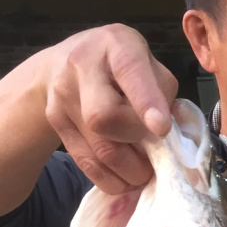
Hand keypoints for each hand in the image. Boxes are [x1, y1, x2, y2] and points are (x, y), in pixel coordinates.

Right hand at [43, 25, 178, 192]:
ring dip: (128, 170)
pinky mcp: (56, 121)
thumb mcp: (148, 64)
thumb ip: (163, 93)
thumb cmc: (121, 66)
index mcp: (116, 45)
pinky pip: (86, 162)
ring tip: (144, 174)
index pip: (130, 72)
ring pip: (98, 148)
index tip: (161, 129)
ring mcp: (64, 94)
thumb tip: (170, 136)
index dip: (147, 103)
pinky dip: (110, 179)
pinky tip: (125, 180)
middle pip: (105, 117)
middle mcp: (83, 66)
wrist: (66, 63)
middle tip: (152, 151)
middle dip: (136, 141)